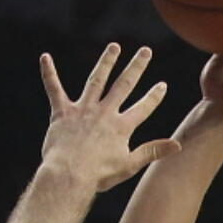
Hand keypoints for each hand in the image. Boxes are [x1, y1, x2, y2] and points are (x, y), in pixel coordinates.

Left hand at [40, 43, 179, 192]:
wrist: (69, 175)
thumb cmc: (99, 175)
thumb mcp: (129, 165)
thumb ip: (152, 151)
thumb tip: (178, 144)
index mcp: (121, 127)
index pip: (143, 107)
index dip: (154, 96)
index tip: (162, 84)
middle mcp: (104, 112)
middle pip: (124, 85)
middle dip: (136, 67)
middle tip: (145, 51)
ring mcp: (83, 110)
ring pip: (96, 80)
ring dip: (106, 62)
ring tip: (114, 47)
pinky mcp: (62, 112)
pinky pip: (54, 89)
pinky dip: (49, 73)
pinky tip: (45, 57)